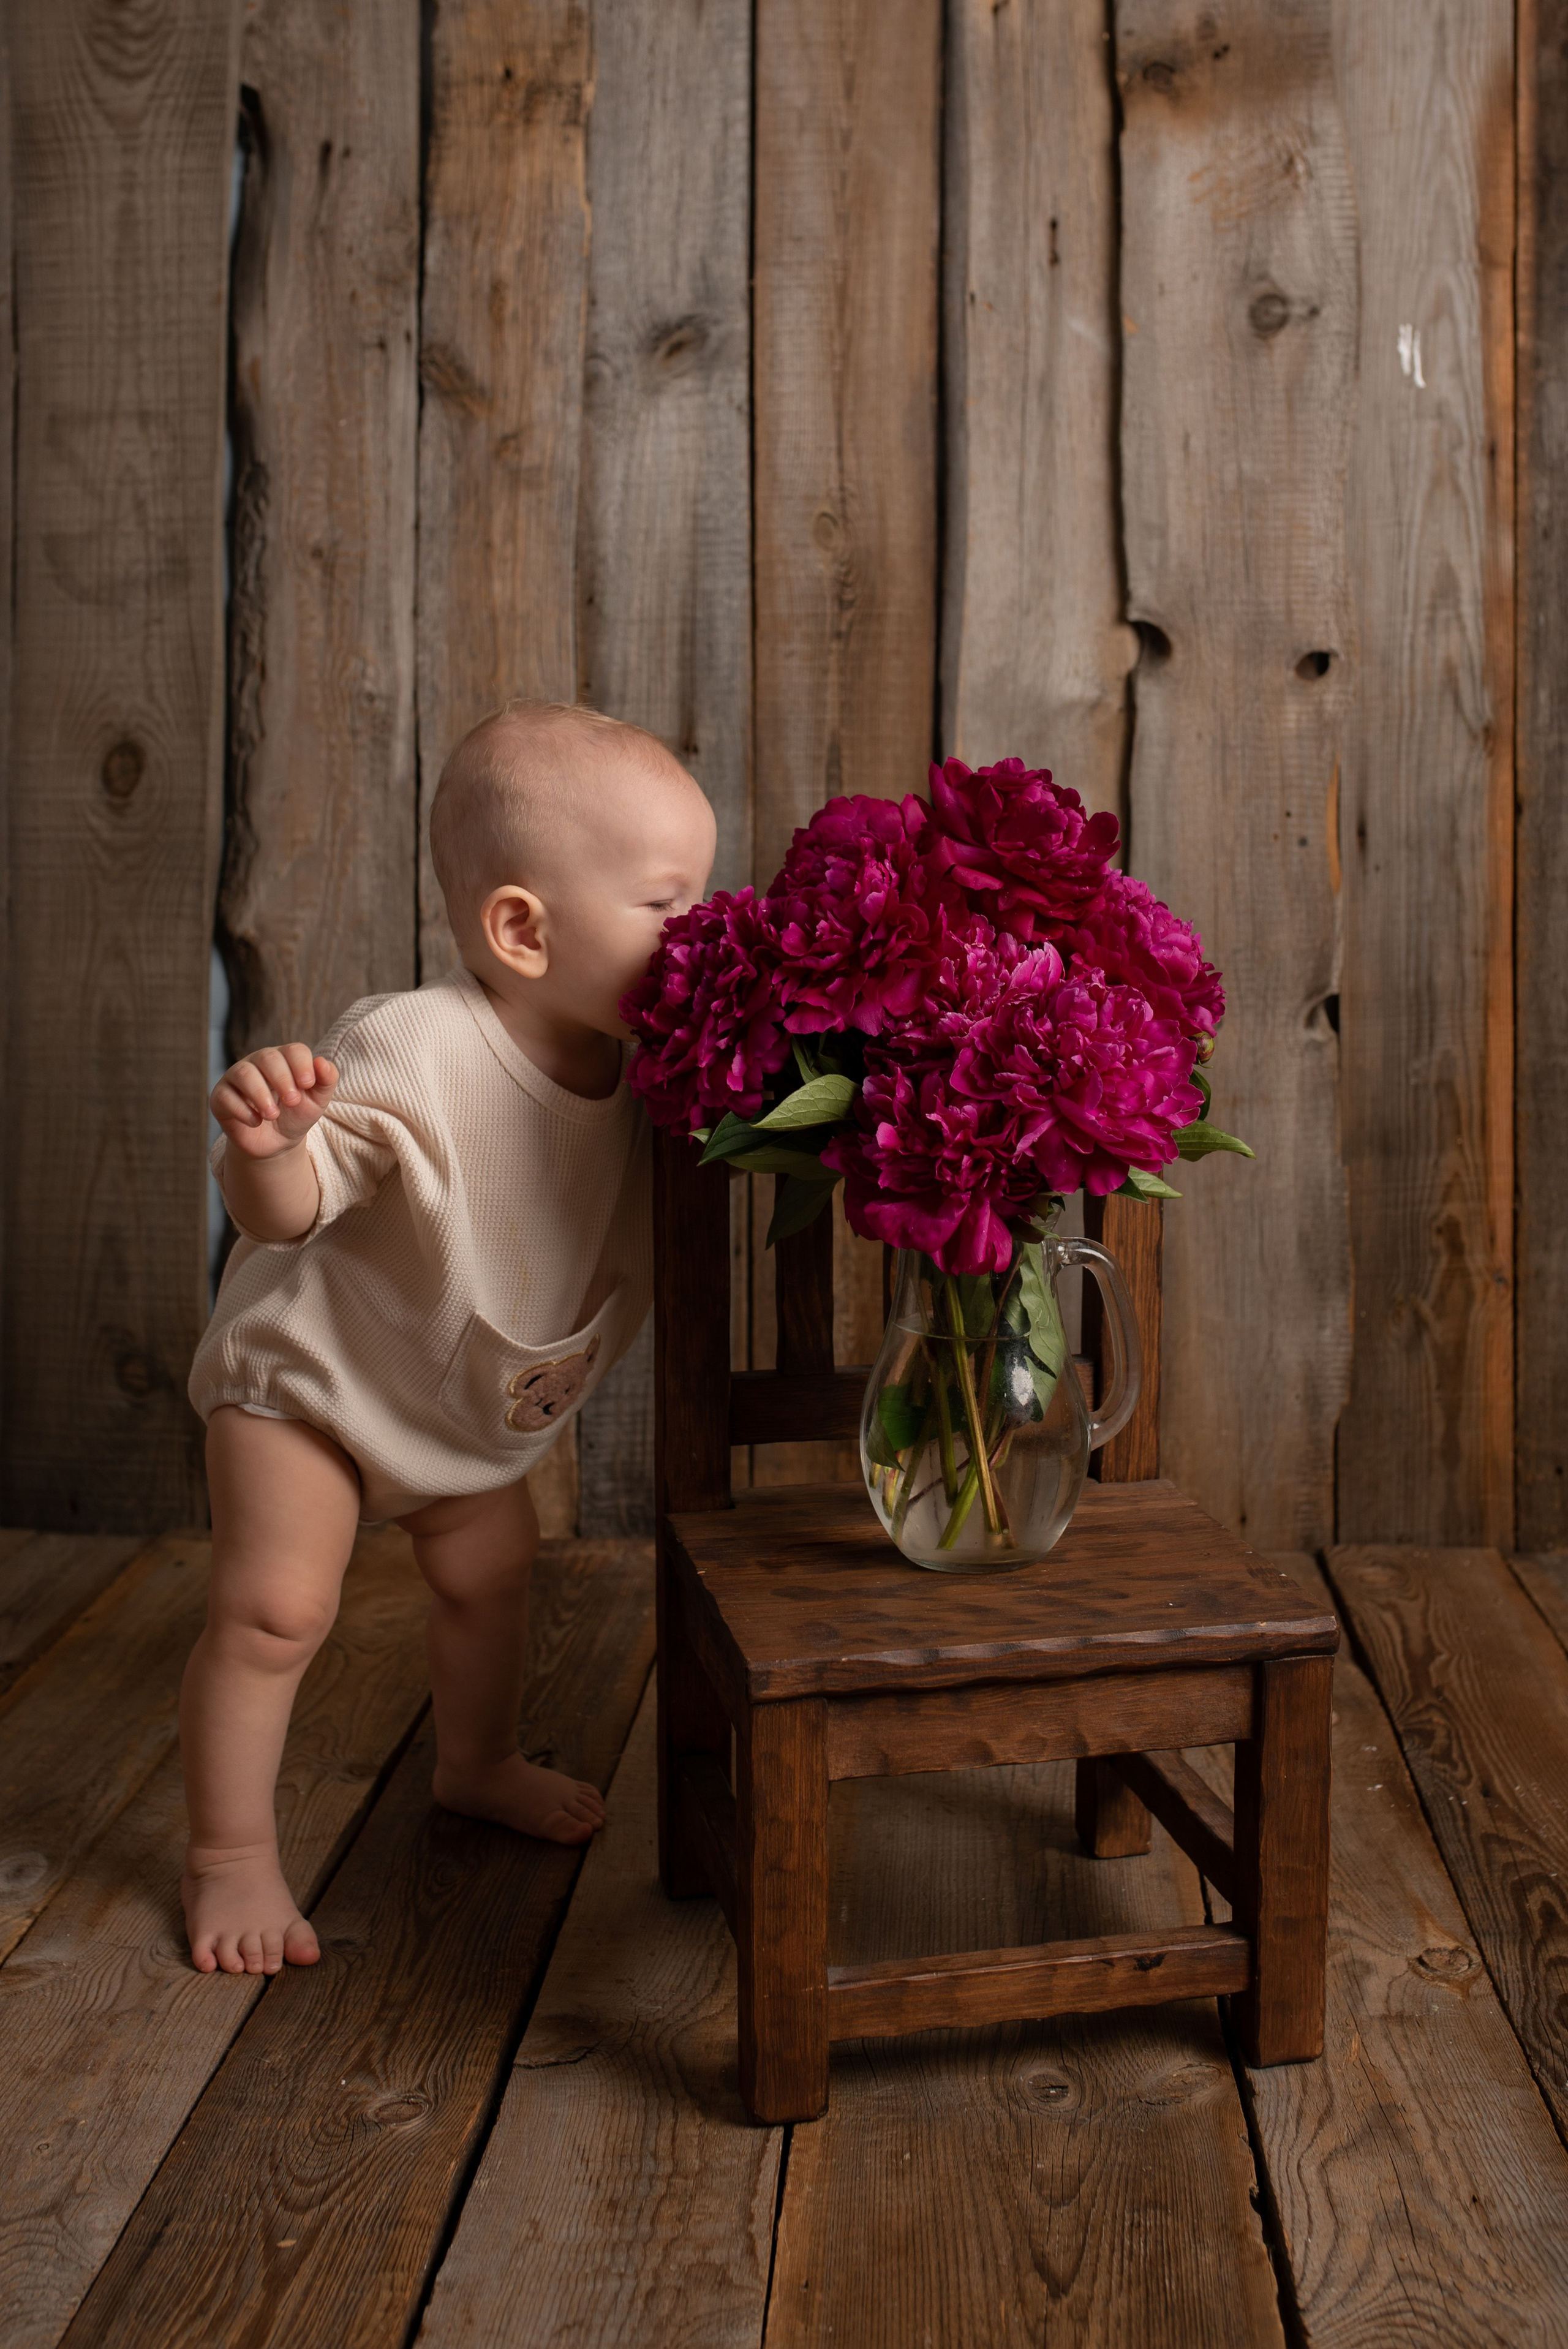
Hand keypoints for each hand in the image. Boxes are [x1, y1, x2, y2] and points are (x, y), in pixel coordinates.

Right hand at [211, 1046, 338, 1161]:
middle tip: (293, 1102)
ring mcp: (236, 1077)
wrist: (276, 1143)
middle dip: (283, 1079)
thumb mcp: (317, 1101)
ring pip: (244, 1073)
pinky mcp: (220, 1096)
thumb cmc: (296, 1115)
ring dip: (261, 1095)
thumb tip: (323, 1062)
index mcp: (285, 1059)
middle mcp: (258, 1062)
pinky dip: (242, 1110)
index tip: (308, 1084)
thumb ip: (326, 1081)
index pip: (294, 1050)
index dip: (302, 1065)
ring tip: (273, 1115)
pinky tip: (256, 1122)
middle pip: (268, 1057)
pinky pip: (225, 1096)